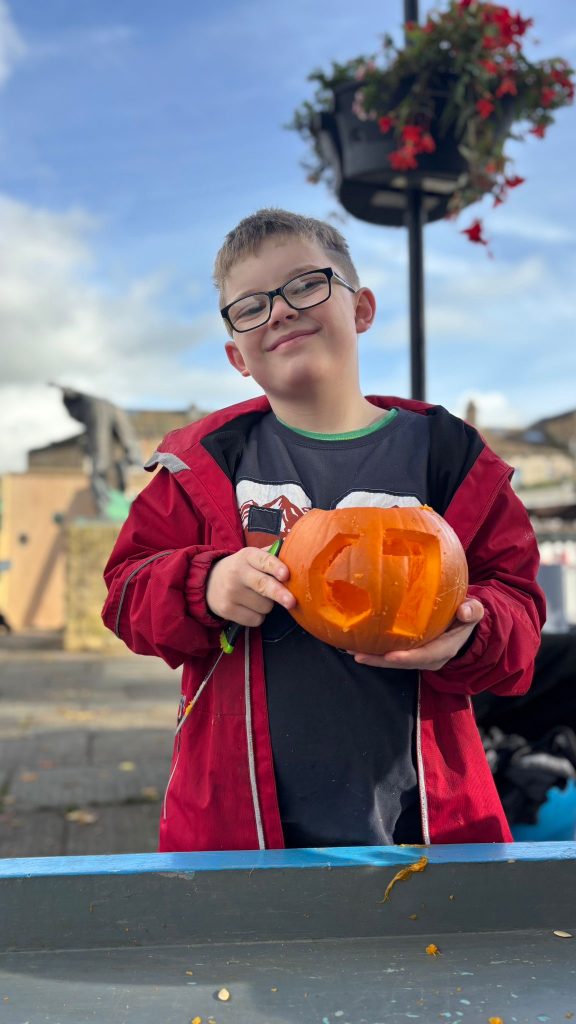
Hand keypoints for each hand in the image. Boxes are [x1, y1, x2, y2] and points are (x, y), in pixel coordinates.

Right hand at [206, 547, 295, 627]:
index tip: (285, 574)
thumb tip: (300, 553)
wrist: (209, 582)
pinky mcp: (227, 610)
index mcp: (248, 556)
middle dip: (279, 593)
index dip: (275, 567)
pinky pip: (256, 619)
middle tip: (292, 602)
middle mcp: (237, 573)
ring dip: (268, 605)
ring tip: (257, 597)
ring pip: (264, 606)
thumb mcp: (252, 556)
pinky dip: (258, 616)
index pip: (263, 560)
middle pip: (263, 585)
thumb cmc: (242, 569)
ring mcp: (231, 593)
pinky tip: (250, 607)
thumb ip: (273, 555)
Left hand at [347, 598, 483, 671]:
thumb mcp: (474, 612)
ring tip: (351, 650)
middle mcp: (429, 657)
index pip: (425, 655)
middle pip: (403, 662)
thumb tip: (466, 610)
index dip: (408, 657)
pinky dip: (374, 650)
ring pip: (393, 660)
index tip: (390, 656)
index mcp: (444, 649)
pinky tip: (355, 643)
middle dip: (381, 661)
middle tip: (359, 655)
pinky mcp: (409, 651)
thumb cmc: (466, 615)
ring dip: (372, 657)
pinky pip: (390, 653)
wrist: (464, 623)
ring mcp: (418, 656)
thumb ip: (472, 611)